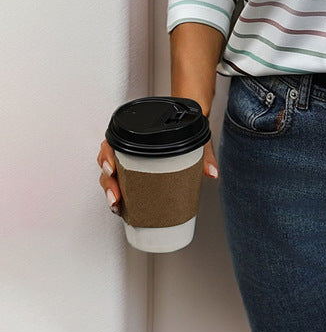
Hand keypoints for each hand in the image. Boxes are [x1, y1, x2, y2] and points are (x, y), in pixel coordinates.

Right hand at [97, 137, 218, 213]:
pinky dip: (117, 194)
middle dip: (108, 183)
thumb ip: (204, 154)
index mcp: (135, 134)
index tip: (111, 169)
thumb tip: (212, 173)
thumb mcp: (194, 139)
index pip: (112, 143)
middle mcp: (127, 146)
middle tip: (115, 197)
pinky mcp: (132, 172)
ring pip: (111, 176)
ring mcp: (128, 161)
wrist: (185, 123)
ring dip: (110, 191)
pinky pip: (119, 182)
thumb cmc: (183, 129)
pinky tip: (120, 208)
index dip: (106, 156)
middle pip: (108, 163)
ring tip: (117, 205)